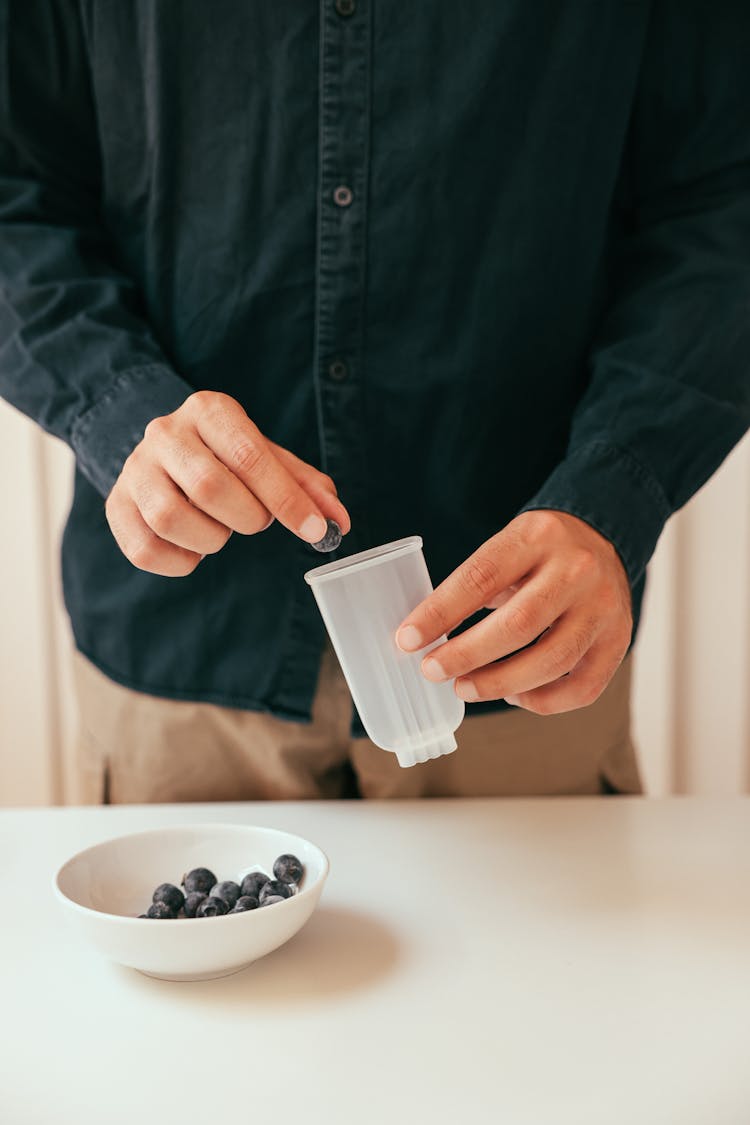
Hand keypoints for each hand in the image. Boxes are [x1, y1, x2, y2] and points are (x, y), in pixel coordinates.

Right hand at [105, 391, 349, 575]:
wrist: (164, 450)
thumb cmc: (227, 456)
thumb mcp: (268, 458)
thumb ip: (306, 488)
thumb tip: (338, 522)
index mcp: (209, 410)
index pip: (249, 456)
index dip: (286, 499)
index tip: (316, 530)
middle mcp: (165, 433)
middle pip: (209, 487)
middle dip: (247, 518)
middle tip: (255, 521)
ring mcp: (134, 469)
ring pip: (171, 518)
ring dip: (211, 539)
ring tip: (220, 530)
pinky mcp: (115, 506)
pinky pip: (145, 549)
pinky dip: (180, 562)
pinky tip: (193, 549)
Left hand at [396, 510, 631, 714]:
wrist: (603, 539)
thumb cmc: (540, 552)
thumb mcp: (508, 546)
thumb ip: (473, 584)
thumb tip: (422, 636)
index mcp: (537, 536)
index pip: (481, 577)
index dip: (440, 612)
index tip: (407, 639)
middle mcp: (577, 570)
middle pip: (518, 625)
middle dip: (467, 655)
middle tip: (433, 671)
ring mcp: (604, 607)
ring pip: (551, 661)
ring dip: (500, 684)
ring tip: (464, 688)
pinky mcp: (619, 639)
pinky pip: (582, 687)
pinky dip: (542, 701)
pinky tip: (514, 695)